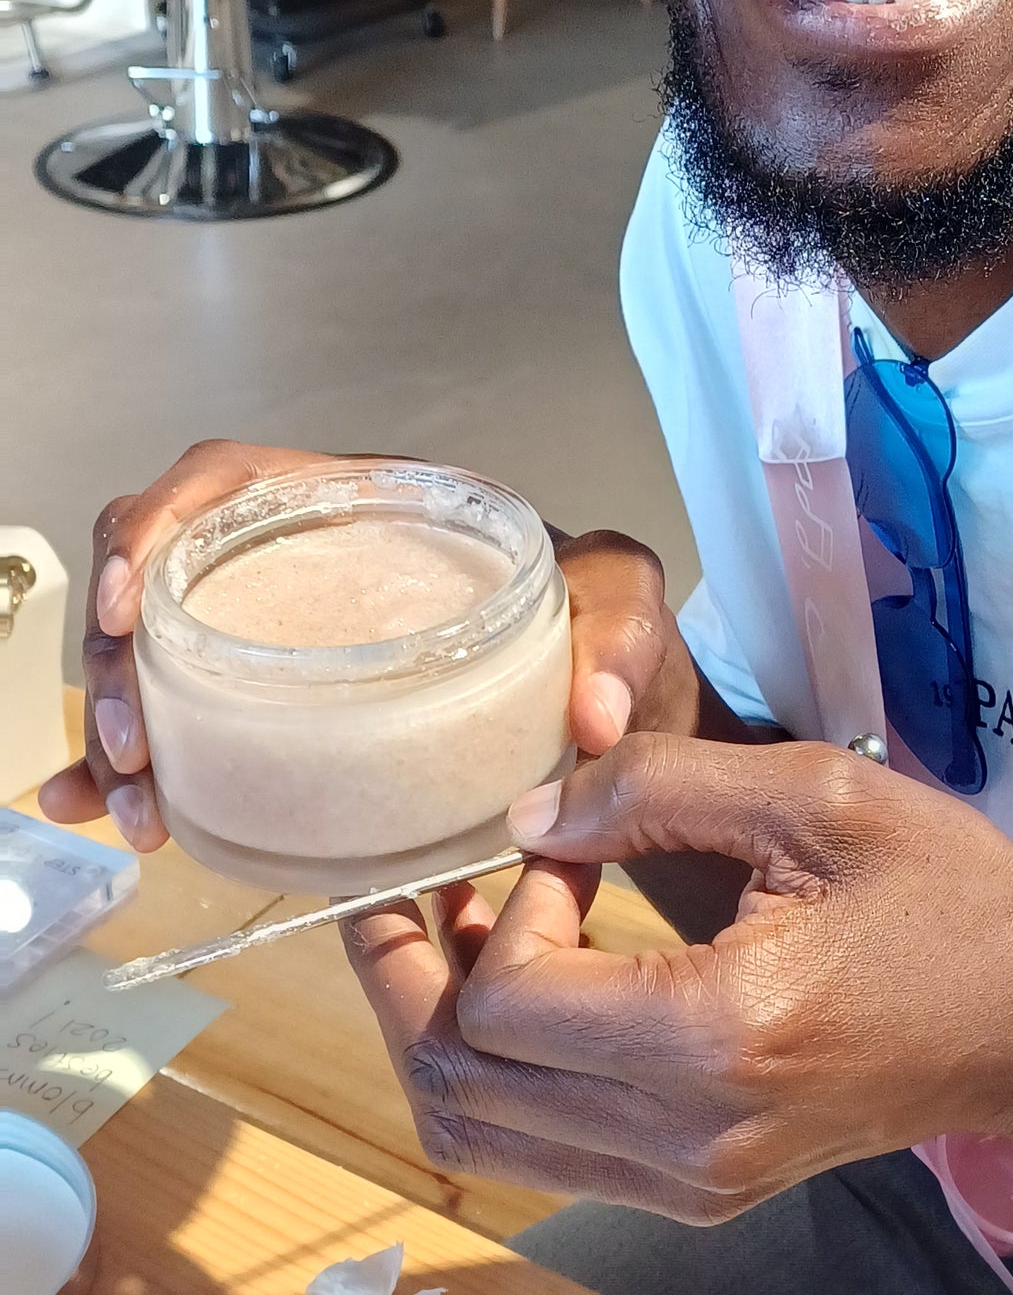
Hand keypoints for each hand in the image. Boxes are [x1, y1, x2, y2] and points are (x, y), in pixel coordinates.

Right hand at [36, 438, 712, 850]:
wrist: (608, 710)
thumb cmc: (599, 632)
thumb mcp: (623, 606)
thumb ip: (622, 633)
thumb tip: (591, 713)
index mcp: (363, 506)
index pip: (226, 480)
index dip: (155, 524)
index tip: (128, 600)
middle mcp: (304, 565)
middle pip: (162, 577)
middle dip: (121, 659)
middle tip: (136, 745)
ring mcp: (279, 643)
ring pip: (155, 658)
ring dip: (122, 728)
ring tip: (139, 807)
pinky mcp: (274, 718)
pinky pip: (181, 730)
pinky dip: (132, 771)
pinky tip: (106, 814)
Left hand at [342, 729, 1012, 1218]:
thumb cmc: (950, 895)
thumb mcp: (814, 795)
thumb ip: (653, 785)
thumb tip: (522, 811)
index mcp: (721, 1038)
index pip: (504, 1006)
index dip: (495, 908)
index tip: (554, 839)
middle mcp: (691, 1138)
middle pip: (458, 1088)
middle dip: (408, 977)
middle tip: (426, 883)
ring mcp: (690, 1184)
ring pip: (474, 1140)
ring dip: (433, 1034)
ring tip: (455, 931)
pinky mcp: (696, 1193)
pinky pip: (536, 1155)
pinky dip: (492, 1077)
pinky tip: (516, 986)